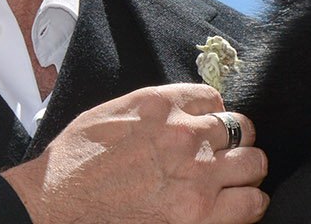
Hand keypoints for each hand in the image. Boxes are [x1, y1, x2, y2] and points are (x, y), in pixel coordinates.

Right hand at [1, 84, 266, 223]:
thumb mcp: (112, 114)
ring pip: (254, 164)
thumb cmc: (75, 162)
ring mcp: (197, 178)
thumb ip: (153, 112)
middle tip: (223, 156)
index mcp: (161, 105)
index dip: (211, 116)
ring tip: (233, 182)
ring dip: (246, 171)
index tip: (206, 129)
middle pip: (242, 128)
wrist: (57, 202)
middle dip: (234, 142)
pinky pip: (251, 205)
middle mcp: (185, 136)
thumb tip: (178, 116)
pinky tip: (234, 206)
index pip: (213, 98)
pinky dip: (249, 204)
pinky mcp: (200, 217)